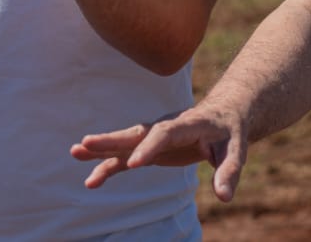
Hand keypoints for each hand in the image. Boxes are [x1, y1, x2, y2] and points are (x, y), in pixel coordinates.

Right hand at [72, 103, 248, 200]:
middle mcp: (166, 127)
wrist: (223, 114)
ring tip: (75, 152)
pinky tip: (91, 181)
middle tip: (86, 143)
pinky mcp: (150, 148)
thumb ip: (229, 171)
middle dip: (111, 139)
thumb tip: (224, 197)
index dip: (149, 147)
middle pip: (136, 132)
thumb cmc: (230, 131)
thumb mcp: (236, 150)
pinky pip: (126, 157)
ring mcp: (155, 137)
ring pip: (125, 142)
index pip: (165, 133)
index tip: (134, 164)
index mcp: (188, 123)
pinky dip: (108, 167)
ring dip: (101, 149)